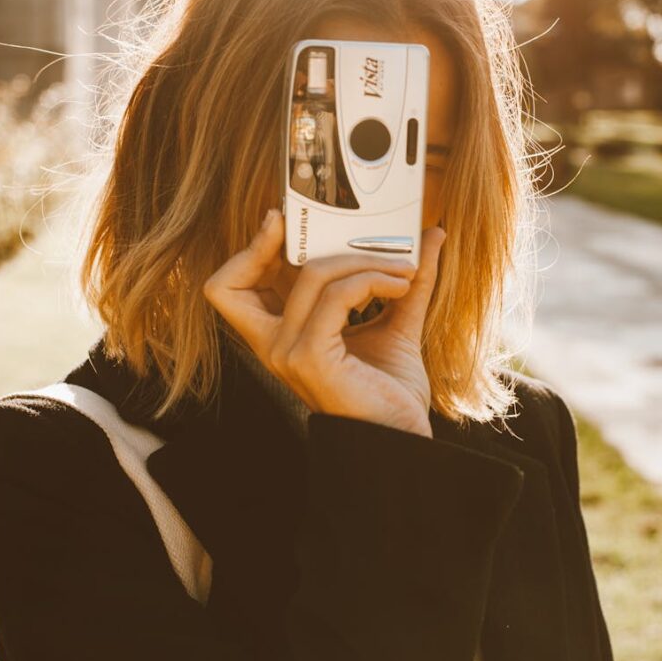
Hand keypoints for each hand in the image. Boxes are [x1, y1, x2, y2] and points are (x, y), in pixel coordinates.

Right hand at [202, 210, 446, 436]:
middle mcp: (272, 344)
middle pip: (236, 279)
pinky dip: (373, 279)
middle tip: (328, 226)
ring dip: (365, 260)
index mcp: (280, 334)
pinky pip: (338, 294)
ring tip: (403, 270)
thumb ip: (405, 278)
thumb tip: (432, 234)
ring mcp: (285, 352)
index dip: (246, 251)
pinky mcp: (309, 356)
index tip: (283, 220)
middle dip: (273, 241)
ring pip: (312, 274)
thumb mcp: (397, 321)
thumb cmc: (391, 390)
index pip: (230, 288)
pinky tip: (402, 286)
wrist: (403, 440)